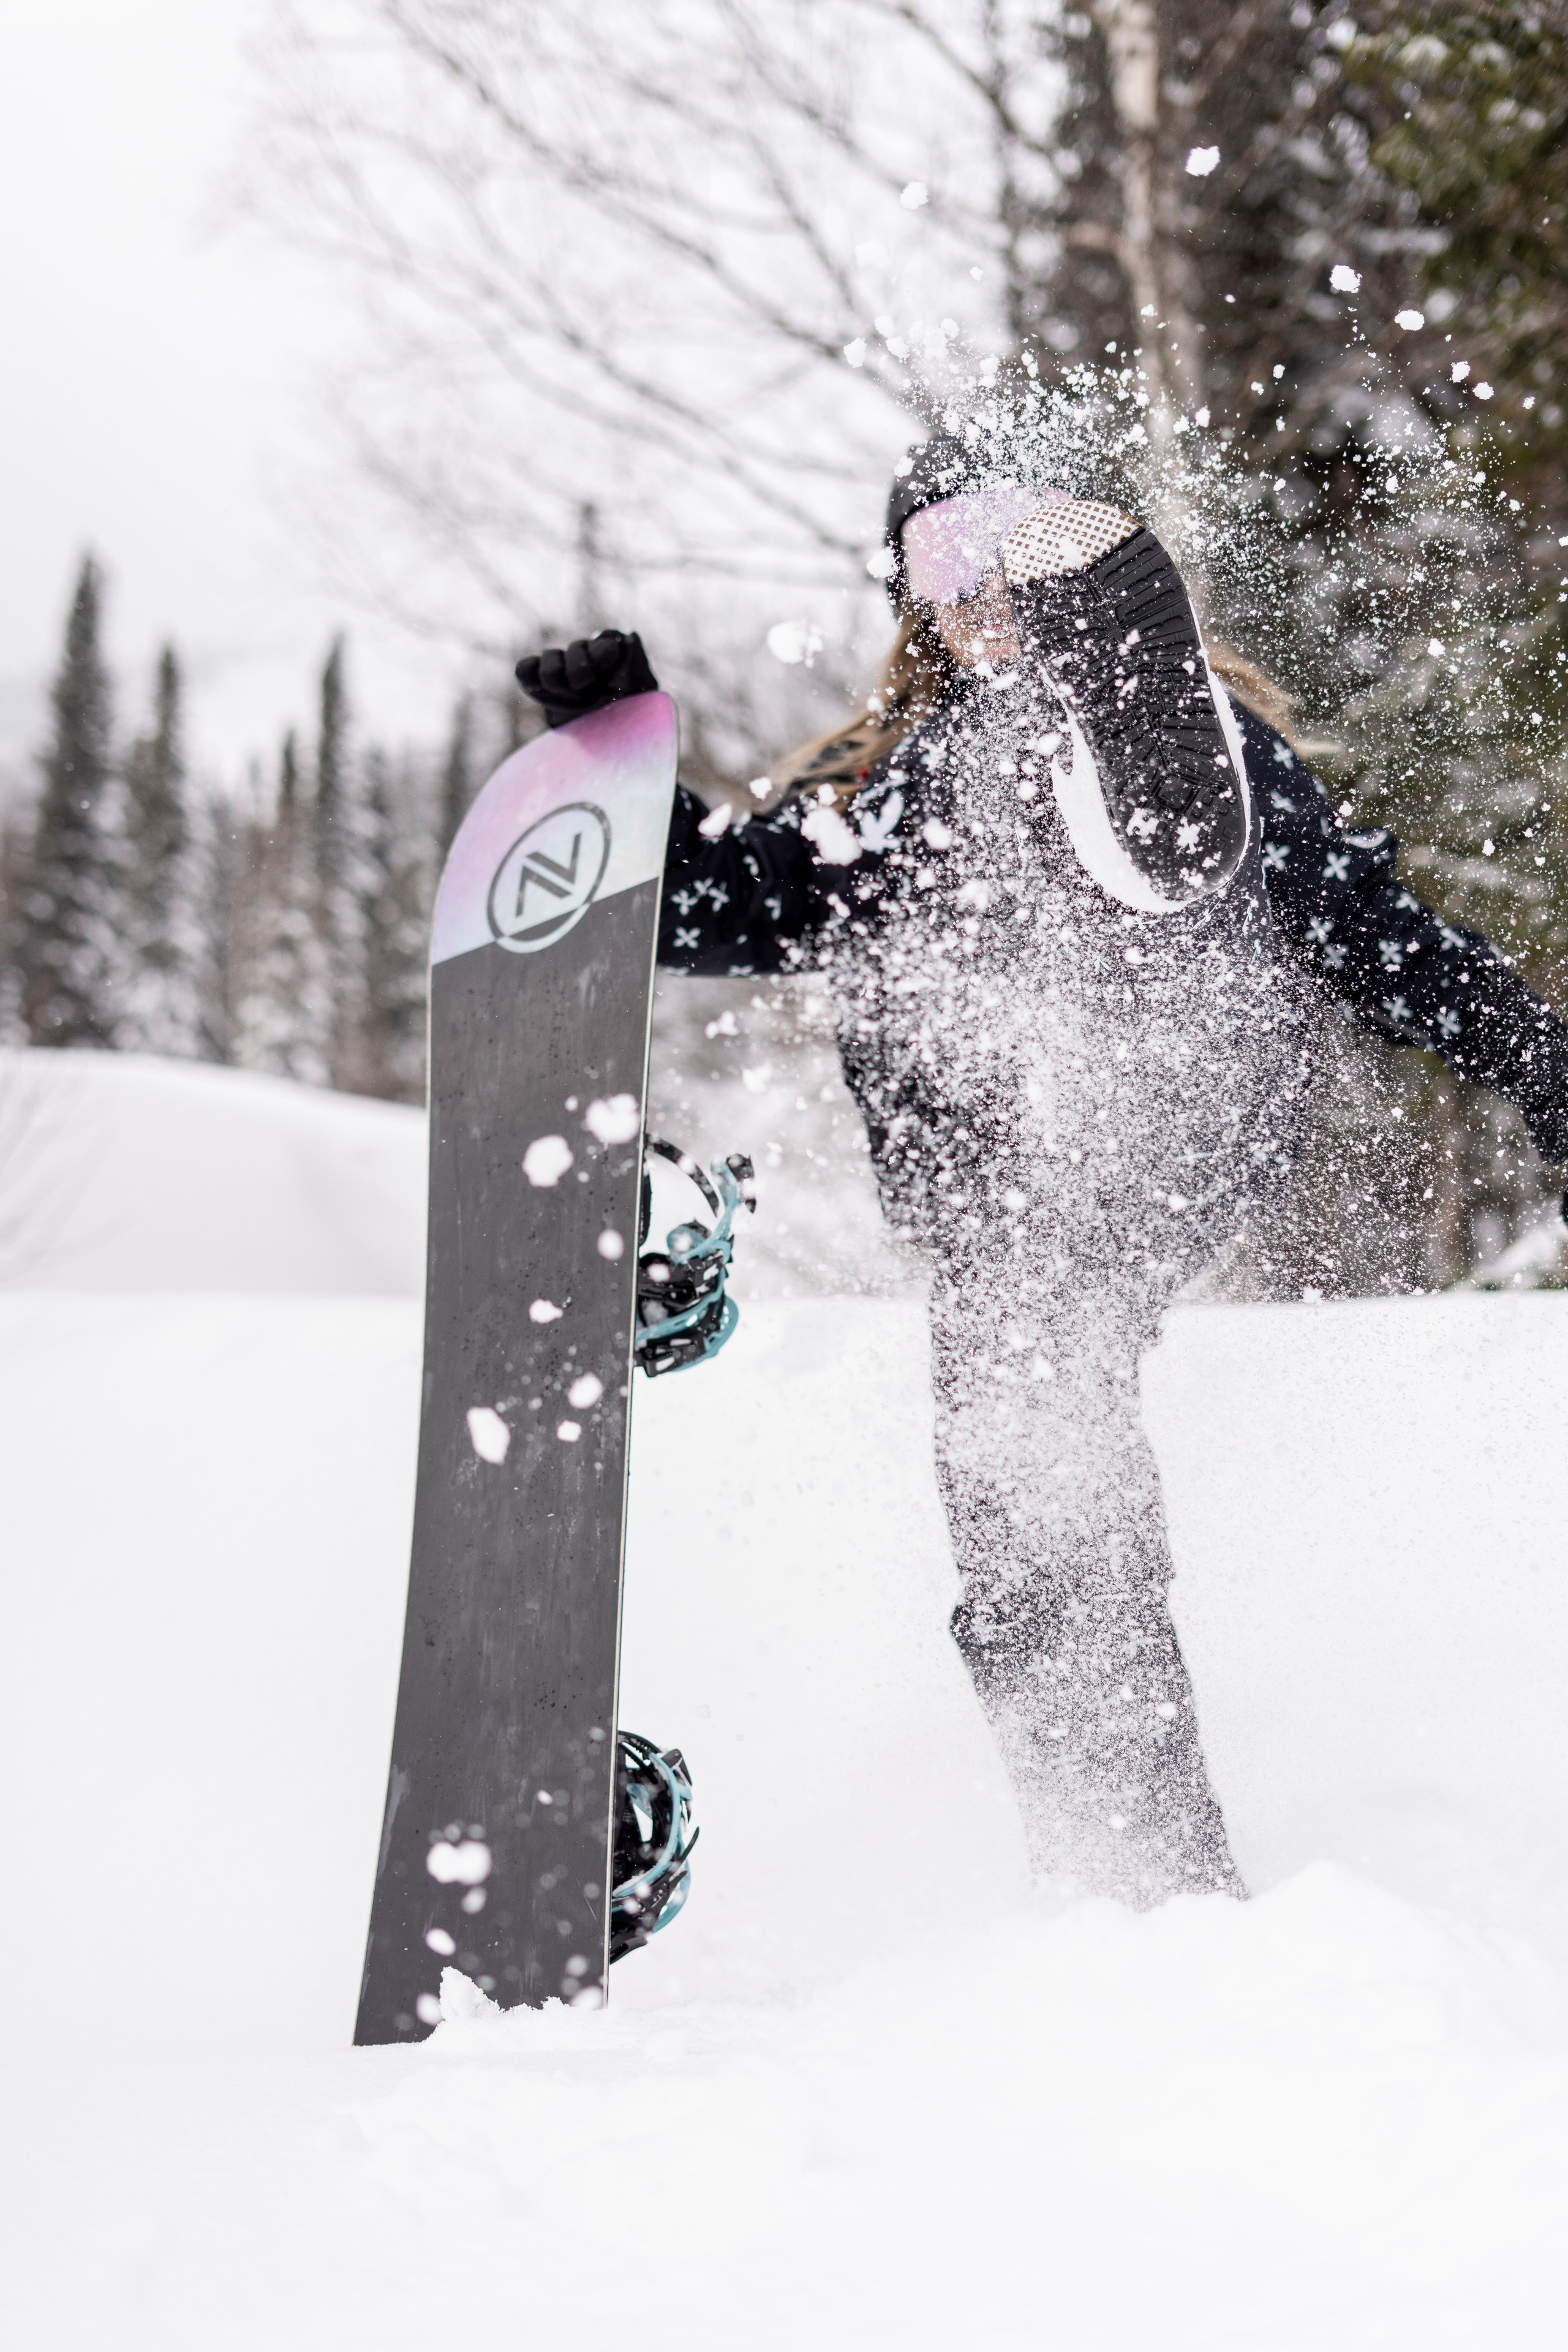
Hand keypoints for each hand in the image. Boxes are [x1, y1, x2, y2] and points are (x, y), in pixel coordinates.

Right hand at [514, 630, 657, 728]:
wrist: (607, 749)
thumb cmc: (632, 719)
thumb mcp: (643, 692)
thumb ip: (638, 662)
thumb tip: (630, 636)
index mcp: (613, 654)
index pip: (604, 641)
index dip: (601, 654)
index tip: (604, 671)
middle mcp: (587, 658)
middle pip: (574, 649)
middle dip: (579, 671)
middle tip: (587, 692)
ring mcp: (563, 672)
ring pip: (549, 657)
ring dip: (555, 675)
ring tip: (567, 694)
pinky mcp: (542, 687)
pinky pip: (526, 670)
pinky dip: (528, 675)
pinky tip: (539, 689)